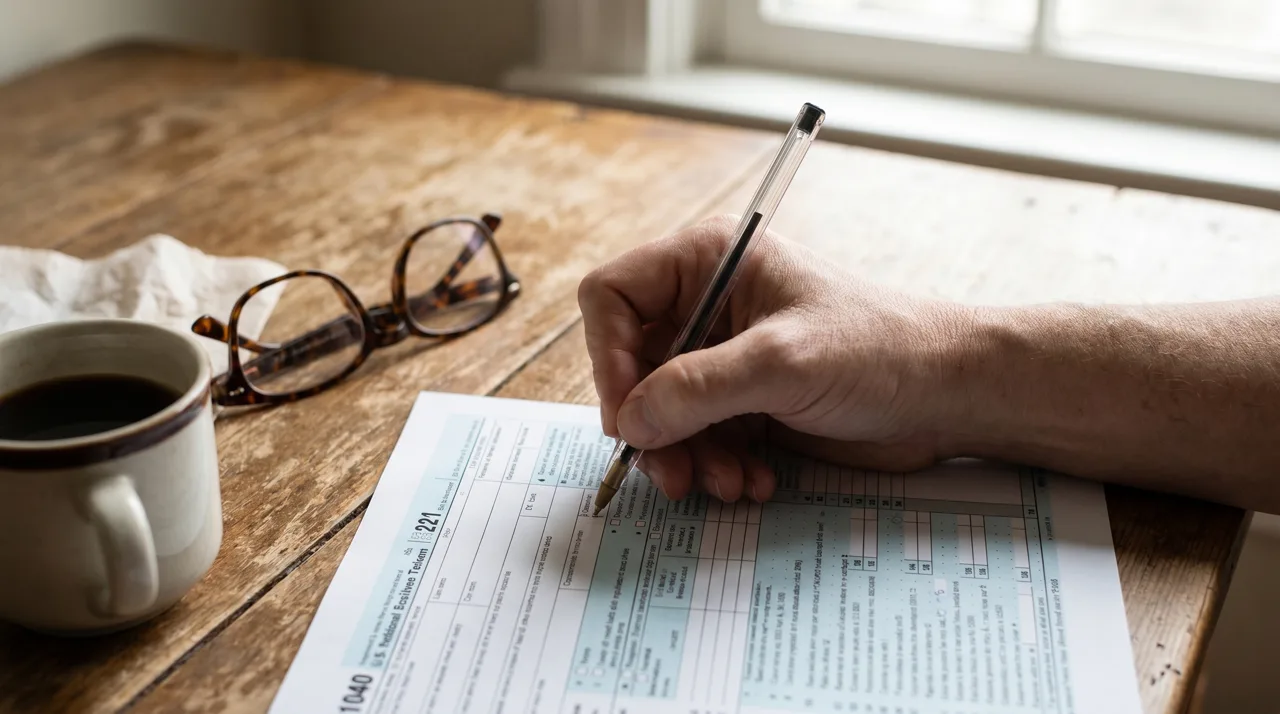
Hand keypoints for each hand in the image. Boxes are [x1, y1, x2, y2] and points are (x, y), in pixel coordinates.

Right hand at [578, 214, 974, 503]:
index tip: (630, 414)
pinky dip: (715, 466)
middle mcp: (707, 304)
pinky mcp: (744, 401)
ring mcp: (724, 356)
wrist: (946, 394)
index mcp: (709, 261)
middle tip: (672, 474)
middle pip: (633, 366)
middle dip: (653, 425)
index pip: (613, 296)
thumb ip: (698, 388)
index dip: (609, 356)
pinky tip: (753, 481)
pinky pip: (698, 438)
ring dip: (687, 457)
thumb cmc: (879, 348)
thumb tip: (630, 419)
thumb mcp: (782, 363)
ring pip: (662, 412)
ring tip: (728, 484)